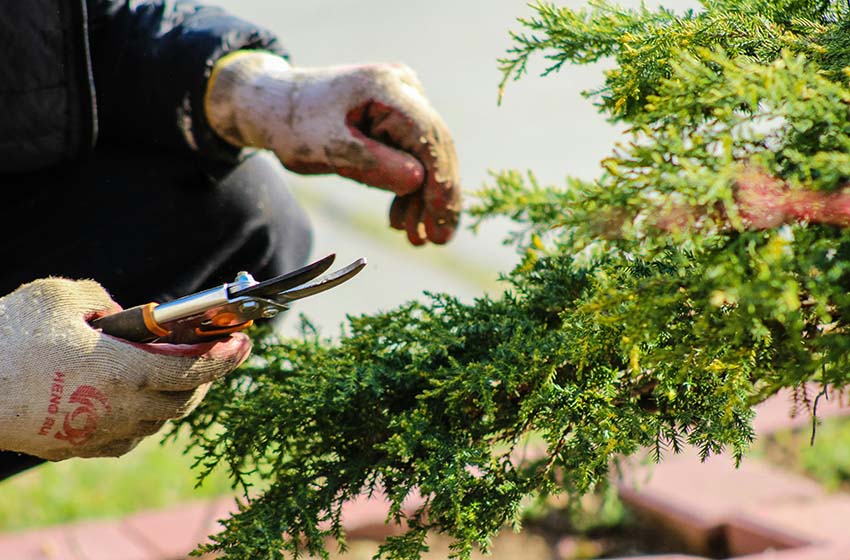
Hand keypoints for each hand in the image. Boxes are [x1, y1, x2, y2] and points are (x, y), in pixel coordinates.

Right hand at [0, 278, 249, 459]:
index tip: (245, 343)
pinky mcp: (72, 448)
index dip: (226, 357)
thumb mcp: (63, 296)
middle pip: (184, 401)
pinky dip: (141, 419)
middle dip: (206, 378)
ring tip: (177, 374)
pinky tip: (134, 402)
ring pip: (156, 423)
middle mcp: (120, 410)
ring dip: (173, 399)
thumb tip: (125, 315)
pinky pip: (124, 438)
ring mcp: (96, 434)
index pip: (195, 370)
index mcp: (126, 372)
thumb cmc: (9, 336)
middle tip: (214, 355)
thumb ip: (106, 300)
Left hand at [205, 51, 460, 245]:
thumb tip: (418, 181)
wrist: (274, 106)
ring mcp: (403, 103)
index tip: (442, 218)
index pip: (428, 135)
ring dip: (422, 200)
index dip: (441, 179)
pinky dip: (408, 190)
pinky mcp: (397, 120)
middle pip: (434, 147)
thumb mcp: (327, 148)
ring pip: (426, 156)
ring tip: (416, 239)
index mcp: (386, 88)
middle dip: (437, 196)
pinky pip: (412, 157)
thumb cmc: (295, 124)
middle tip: (438, 240)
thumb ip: (371, 163)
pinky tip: (402, 220)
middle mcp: (403, 89)